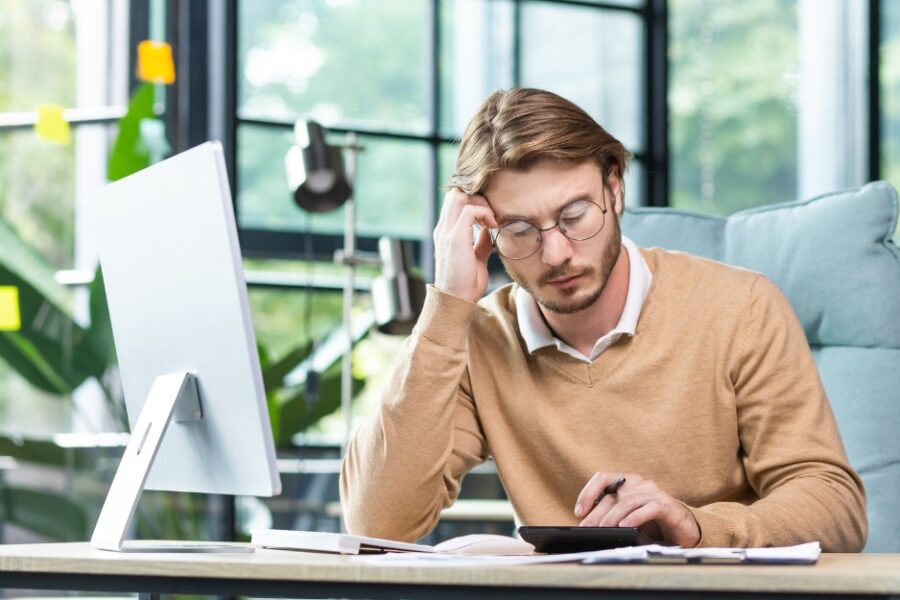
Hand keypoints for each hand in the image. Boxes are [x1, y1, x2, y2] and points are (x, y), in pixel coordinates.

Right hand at [433, 188, 496, 302]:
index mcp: (446, 232)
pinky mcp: (454, 239)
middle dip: (477, 197)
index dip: (474, 199)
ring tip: (492, 219)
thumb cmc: (466, 283)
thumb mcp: (477, 258)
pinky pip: (468, 211)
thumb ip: (481, 242)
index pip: (455, 200)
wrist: (457, 301)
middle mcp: (443, 229)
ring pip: (459, 196)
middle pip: (455, 193)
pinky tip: (492, 225)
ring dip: (480, 202)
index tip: (490, 214)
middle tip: (492, 213)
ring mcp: (446, 232)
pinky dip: (483, 212)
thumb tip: (490, 230)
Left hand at [574, 472, 700, 546]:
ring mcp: (654, 492)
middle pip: (613, 496)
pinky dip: (636, 517)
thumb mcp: (627, 516)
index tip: (579, 511)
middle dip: (597, 514)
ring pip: (628, 502)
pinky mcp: (667, 505)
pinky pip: (649, 508)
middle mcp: (639, 483)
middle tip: (587, 529)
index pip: (602, 478)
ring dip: (613, 517)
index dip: (588, 492)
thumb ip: (610, 515)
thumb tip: (587, 526)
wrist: (683, 528)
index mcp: (627, 482)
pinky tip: (626, 526)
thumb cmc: (652, 522)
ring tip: (604, 529)